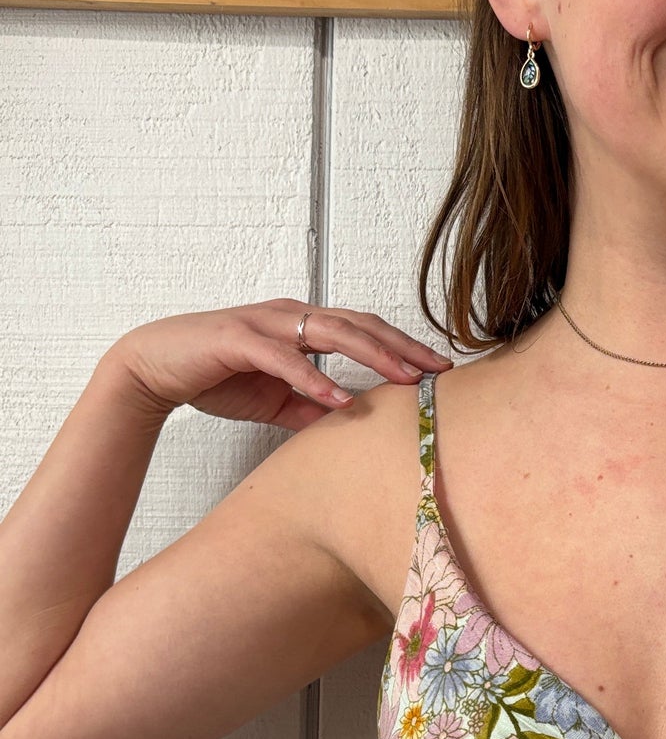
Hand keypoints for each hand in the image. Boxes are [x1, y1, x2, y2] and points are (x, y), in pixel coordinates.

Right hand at [106, 299, 450, 432]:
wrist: (155, 368)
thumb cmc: (216, 376)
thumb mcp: (275, 399)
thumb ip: (310, 406)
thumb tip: (348, 422)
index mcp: (302, 326)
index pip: (364, 330)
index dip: (402, 347)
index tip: (436, 369)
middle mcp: (290, 317)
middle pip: (359, 324)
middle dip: (402, 346)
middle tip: (438, 369)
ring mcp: (265, 324)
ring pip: (330, 331)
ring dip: (371, 354)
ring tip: (404, 377)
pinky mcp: (238, 339)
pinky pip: (284, 358)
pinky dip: (314, 377)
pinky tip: (339, 397)